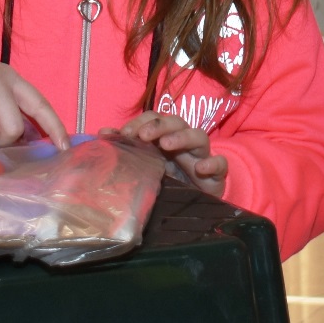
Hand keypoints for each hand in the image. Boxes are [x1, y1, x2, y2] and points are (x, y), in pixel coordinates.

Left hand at [111, 111, 226, 194]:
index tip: (125, 134)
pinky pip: (220, 163)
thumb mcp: (148, 165)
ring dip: (182, 137)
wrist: (197, 204)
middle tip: (144, 136)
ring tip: (166, 144)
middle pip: (176, 122)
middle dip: (159, 125)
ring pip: (198, 136)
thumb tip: (102, 133)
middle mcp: (184, 143)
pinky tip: (201, 168)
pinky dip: (213, 163)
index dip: (141, 122)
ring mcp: (202, 156)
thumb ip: (128, 149)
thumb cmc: (170, 180)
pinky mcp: (217, 175)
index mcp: (166, 137)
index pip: (155, 119)